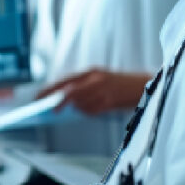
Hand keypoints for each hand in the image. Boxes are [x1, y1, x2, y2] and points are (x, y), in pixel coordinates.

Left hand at [36, 69, 150, 115]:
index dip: (50, 89)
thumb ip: (84, 88)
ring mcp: (103, 89)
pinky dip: (90, 112)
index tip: (39, 97)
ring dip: (79, 108)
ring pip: (81, 103)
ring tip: (86, 107)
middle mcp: (95, 79)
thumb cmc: (121, 84)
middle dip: (58, 101)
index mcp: (91, 72)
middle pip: (70, 91)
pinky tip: (97, 109)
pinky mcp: (111, 100)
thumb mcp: (101, 80)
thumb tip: (66, 100)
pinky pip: (93, 110)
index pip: (65, 81)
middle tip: (51, 110)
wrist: (145, 86)